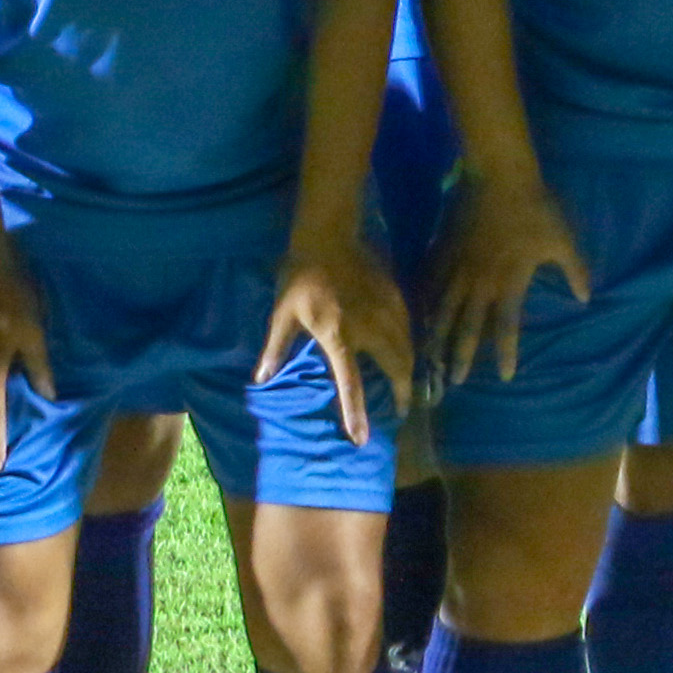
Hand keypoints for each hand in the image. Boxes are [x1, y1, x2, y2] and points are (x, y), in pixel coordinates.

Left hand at [260, 216, 419, 447]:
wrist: (328, 235)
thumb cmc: (300, 276)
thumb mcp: (282, 314)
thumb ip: (276, 349)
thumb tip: (261, 380)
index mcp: (339, 336)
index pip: (352, 383)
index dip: (357, 414)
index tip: (362, 438)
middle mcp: (369, 327)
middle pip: (395, 367)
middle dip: (403, 392)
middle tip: (403, 409)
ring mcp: (386, 310)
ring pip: (408, 347)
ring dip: (410, 369)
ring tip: (409, 384)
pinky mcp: (395, 295)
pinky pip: (410, 326)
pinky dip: (412, 343)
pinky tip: (409, 349)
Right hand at [431, 169, 586, 385]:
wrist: (501, 177)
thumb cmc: (536, 209)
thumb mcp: (563, 241)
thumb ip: (575, 271)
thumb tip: (586, 298)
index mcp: (510, 283)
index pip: (507, 327)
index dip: (507, 353)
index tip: (505, 377)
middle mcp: (481, 283)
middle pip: (468, 327)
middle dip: (461, 356)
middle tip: (453, 382)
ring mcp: (459, 267)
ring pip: (444, 309)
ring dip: (437, 335)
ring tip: (427, 357)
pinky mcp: (444, 250)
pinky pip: (430, 281)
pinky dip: (424, 300)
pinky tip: (415, 314)